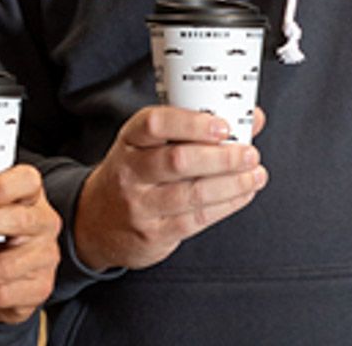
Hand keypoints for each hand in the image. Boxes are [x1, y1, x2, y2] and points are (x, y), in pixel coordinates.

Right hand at [72, 106, 266, 272]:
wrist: (96, 223)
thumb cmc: (133, 176)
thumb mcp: (150, 146)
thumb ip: (196, 130)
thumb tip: (249, 118)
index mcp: (130, 141)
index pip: (154, 123)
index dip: (191, 123)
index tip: (222, 125)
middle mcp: (130, 171)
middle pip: (178, 160)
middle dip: (221, 157)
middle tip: (249, 153)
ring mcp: (140, 205)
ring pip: (192, 193)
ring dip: (231, 183)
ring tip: (254, 174)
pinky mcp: (154, 233)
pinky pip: (197, 219)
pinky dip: (227, 205)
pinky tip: (242, 194)